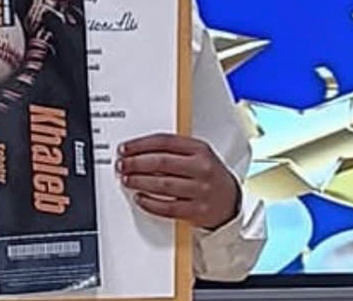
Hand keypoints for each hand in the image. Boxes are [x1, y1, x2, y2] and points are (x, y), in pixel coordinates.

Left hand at [117, 134, 239, 229]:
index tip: (125, 148)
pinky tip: (140, 198)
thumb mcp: (198, 156)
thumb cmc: (209, 176)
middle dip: (136, 163)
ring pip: (162, 184)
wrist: (230, 201)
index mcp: (200, 150)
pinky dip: (150, 203)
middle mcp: (202, 168)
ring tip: (127, 180)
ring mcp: (200, 190)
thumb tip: (139, 152)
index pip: (165, 142)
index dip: (141, 145)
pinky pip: (167, 207)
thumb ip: (174, 151)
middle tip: (122, 165)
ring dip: (140, 182)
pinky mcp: (197, 211)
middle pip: (161, 162)